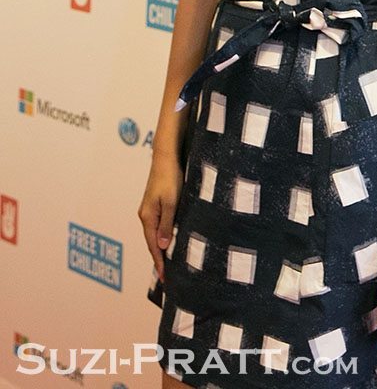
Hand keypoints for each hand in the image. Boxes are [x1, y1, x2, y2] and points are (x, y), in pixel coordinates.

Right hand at [137, 149, 183, 281]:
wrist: (165, 157)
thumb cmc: (170, 178)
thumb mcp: (172, 202)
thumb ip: (167, 224)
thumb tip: (163, 247)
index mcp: (148, 217)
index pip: (153, 246)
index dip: (159, 262)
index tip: (164, 278)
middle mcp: (145, 215)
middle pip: (151, 242)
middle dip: (159, 259)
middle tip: (166, 277)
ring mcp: (148, 209)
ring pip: (154, 234)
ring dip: (160, 249)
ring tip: (167, 263)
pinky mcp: (154, 204)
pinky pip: (157, 226)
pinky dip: (161, 236)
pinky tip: (167, 240)